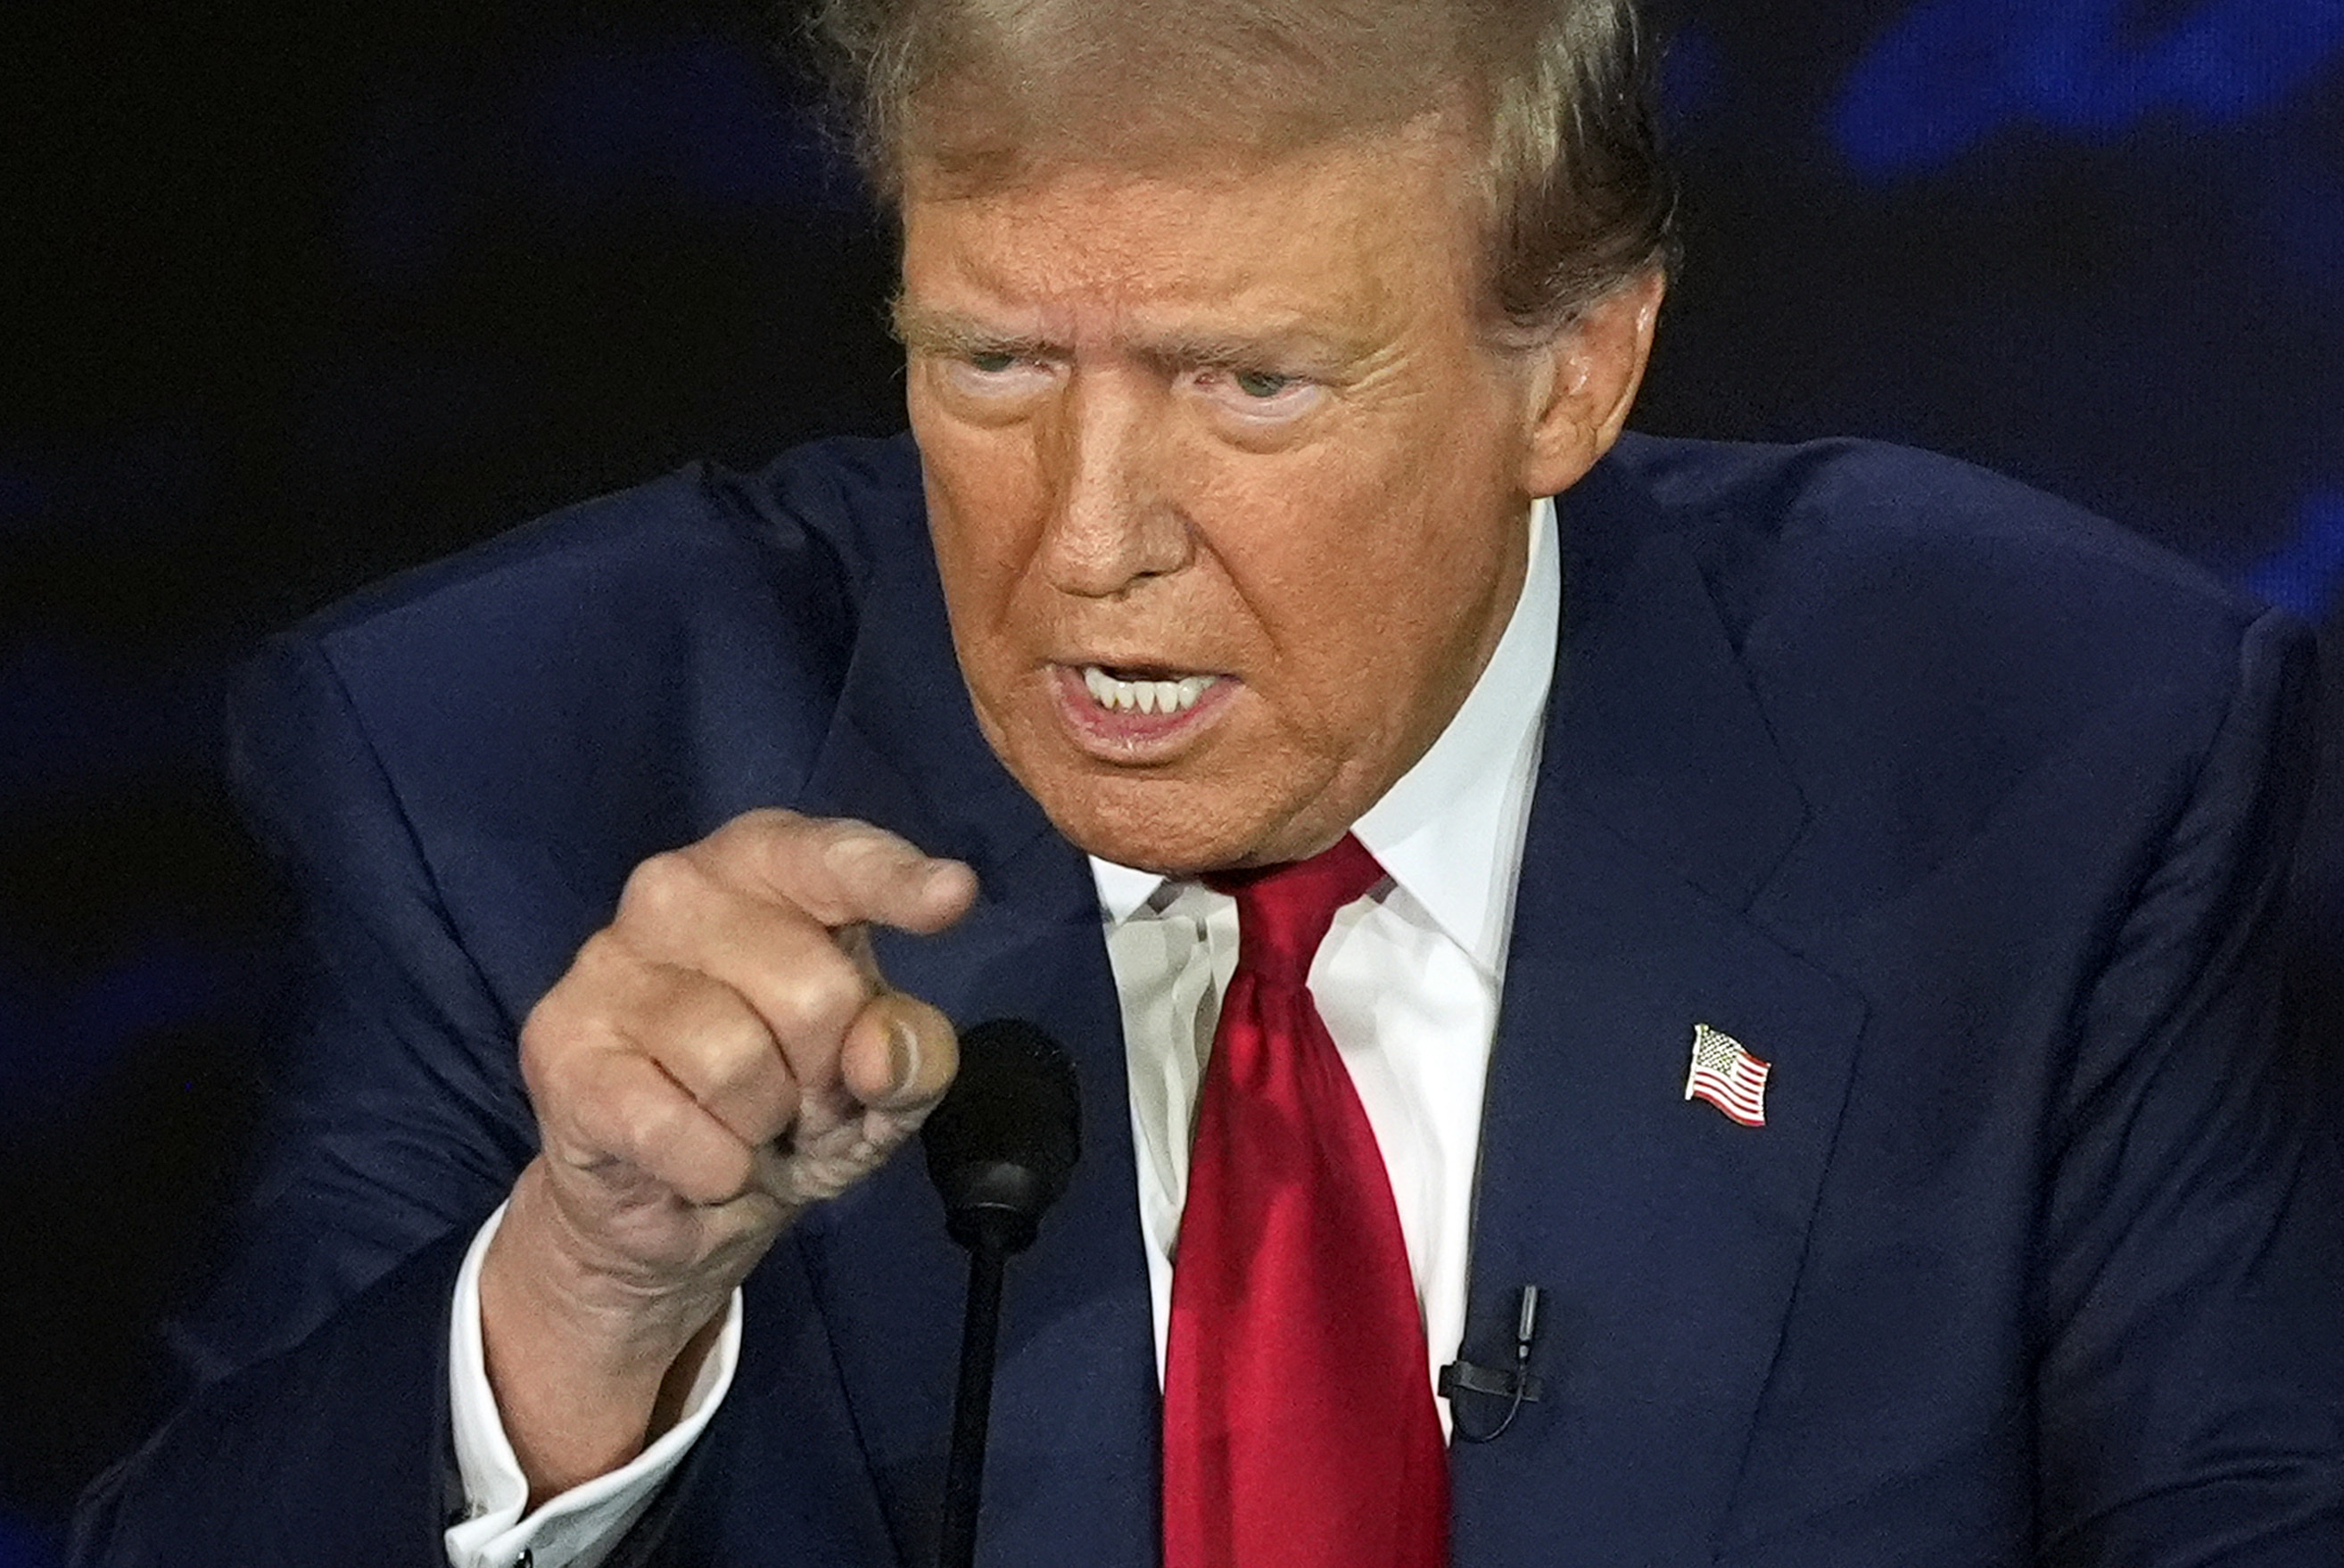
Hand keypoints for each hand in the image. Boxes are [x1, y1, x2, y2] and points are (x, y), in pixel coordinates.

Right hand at [479, 809, 975, 1498]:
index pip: (829, 856)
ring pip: (736, 1060)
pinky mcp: (559, 1045)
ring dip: (764, 1124)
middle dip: (827, 1072)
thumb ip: (913, 1054)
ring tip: (744, 1124)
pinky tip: (696, 1159)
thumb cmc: (792, 1107)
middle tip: (802, 1097)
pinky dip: (712, 1168)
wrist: (678, 1205)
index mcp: (764, 866)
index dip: (893, 878)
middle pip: (810, 986)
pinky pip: (674, 1127)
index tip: (954, 895)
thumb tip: (879, 1048)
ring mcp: (605, 963)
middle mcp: (675, 889)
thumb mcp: (884, 1086)